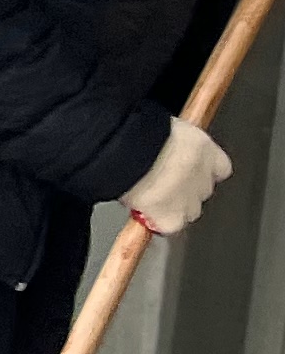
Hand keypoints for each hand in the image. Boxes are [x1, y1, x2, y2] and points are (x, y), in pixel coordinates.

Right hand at [127, 115, 232, 234]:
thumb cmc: (144, 133)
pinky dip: (156, 222)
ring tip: (148, 198)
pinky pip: (167, 226)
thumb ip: (174, 142)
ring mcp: (191, 202)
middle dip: (184, 191)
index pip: (218, 169)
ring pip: (188, 212)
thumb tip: (165, 145)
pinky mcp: (173, 219)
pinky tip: (142, 211)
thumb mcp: (168, 127)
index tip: (184, 170)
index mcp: (208, 153)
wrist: (134, 151)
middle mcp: (206, 179)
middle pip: (201, 192)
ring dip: (173, 208)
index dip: (199, 171)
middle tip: (160, 185)